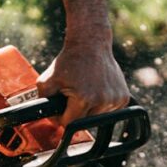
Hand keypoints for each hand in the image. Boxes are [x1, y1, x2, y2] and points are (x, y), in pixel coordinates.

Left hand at [37, 0, 129, 124]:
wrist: (91, 43)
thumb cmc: (68, 61)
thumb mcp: (46, 80)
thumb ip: (43, 103)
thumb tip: (50, 121)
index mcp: (84, 99)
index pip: (70, 124)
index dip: (61, 118)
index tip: (61, 107)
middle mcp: (102, 101)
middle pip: (84, 122)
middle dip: (75, 113)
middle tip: (72, 96)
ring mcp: (115, 100)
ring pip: (97, 118)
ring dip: (89, 110)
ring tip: (85, 90)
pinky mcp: (123, 98)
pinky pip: (109, 111)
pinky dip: (101, 105)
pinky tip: (97, 90)